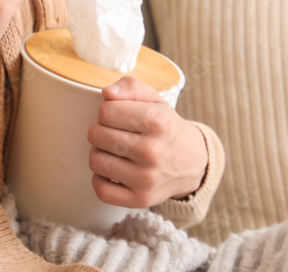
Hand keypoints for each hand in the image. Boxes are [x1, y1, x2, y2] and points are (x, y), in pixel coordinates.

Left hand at [86, 75, 207, 208]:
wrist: (192, 163)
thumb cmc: (166, 127)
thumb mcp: (155, 100)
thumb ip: (130, 87)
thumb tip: (107, 93)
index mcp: (157, 121)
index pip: (106, 111)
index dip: (107, 111)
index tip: (117, 116)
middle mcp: (152, 151)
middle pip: (97, 135)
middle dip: (101, 130)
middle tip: (114, 133)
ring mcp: (146, 178)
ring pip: (95, 161)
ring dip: (99, 153)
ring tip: (113, 150)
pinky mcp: (140, 199)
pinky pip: (101, 189)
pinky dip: (100, 179)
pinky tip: (113, 170)